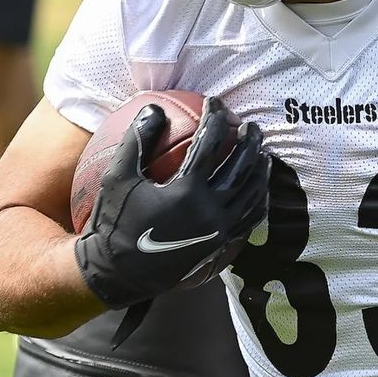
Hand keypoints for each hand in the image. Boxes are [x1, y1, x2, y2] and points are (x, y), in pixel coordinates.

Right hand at [74, 97, 270, 309]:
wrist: (119, 273)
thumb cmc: (115, 222)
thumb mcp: (117, 178)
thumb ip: (137, 141)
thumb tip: (154, 108)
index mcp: (186, 191)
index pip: (210, 144)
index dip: (215, 118)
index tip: (215, 102)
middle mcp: (210, 209)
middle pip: (241, 166)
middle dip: (249, 140)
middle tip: (250, 125)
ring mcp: (219, 229)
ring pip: (252, 192)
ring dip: (260, 168)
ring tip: (262, 151)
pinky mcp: (220, 244)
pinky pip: (250, 219)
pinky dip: (259, 199)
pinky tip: (261, 189)